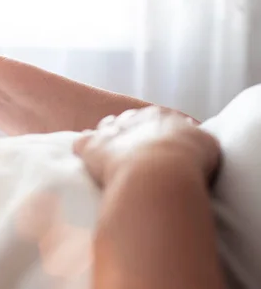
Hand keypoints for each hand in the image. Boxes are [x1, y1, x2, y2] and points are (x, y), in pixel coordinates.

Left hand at [73, 107, 220, 187]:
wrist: (158, 172)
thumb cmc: (188, 161)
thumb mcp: (206, 146)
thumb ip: (198, 142)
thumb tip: (197, 147)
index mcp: (162, 115)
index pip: (157, 118)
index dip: (157, 133)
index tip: (160, 148)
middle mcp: (134, 118)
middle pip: (129, 121)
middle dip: (130, 134)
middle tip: (135, 155)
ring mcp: (110, 131)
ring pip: (105, 129)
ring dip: (108, 140)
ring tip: (110, 158)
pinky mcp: (90, 146)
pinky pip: (82, 144)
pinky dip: (84, 151)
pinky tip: (86, 161)